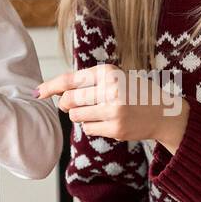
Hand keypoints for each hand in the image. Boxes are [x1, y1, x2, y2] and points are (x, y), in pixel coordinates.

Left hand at [37, 63, 189, 152]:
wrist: (162, 112)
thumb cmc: (133, 93)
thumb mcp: (115, 78)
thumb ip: (88, 82)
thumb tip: (56, 92)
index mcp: (108, 72)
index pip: (70, 80)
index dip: (50, 87)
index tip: (38, 93)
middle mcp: (111, 89)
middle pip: (69, 101)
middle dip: (66, 105)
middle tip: (72, 106)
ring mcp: (114, 110)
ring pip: (76, 116)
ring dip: (80, 116)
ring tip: (97, 111)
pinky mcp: (115, 128)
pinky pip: (88, 129)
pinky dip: (92, 126)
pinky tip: (106, 121)